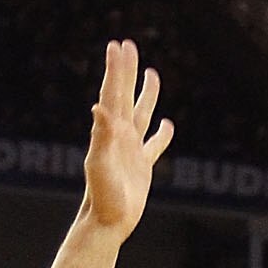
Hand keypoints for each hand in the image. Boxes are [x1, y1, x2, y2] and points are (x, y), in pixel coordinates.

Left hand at [83, 39, 173, 237]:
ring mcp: (131, 149)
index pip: (113, 93)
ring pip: (141, 114)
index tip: (118, 46)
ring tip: (152, 73)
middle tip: (128, 45)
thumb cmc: (101, 195)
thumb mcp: (100, 164)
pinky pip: (155, 145)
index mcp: (110, 131)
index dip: (117, 70)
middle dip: (127, 71)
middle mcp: (120, 135)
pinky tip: (168, 125)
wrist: (107, 222)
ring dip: (146, 94)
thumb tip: (99, 108)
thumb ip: (101, 136)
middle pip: (125, 96)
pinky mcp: (142, 165)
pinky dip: (162, 134)